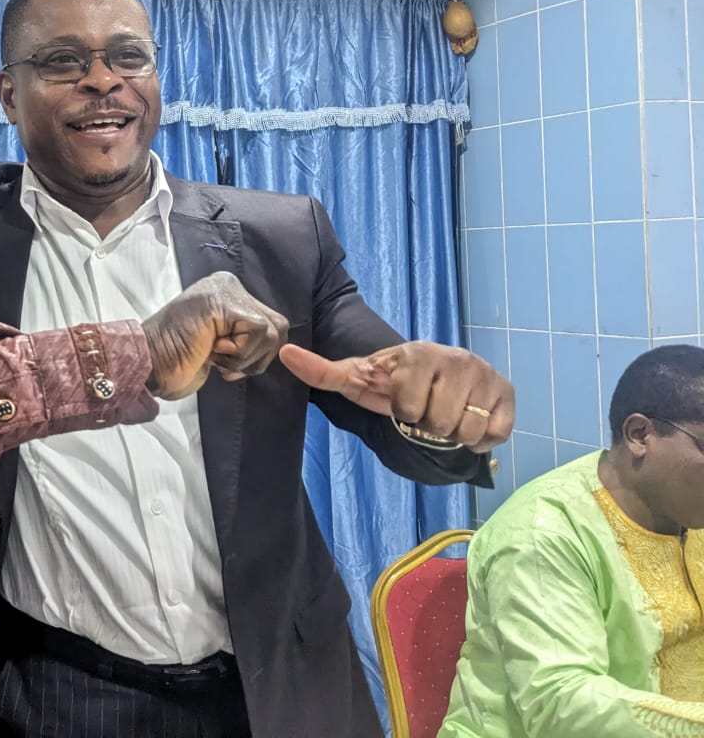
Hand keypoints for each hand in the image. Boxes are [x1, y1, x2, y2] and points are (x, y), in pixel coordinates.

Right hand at [142, 272, 288, 399]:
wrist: (146, 365)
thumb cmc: (175, 360)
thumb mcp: (221, 344)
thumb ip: (245, 337)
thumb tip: (279, 347)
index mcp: (226, 292)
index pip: (270, 324)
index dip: (255, 354)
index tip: (222, 360)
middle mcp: (228, 286)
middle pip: (278, 327)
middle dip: (255, 357)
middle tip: (221, 362)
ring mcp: (224, 291)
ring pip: (271, 331)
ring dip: (245, 358)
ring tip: (214, 355)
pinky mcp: (222, 302)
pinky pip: (259, 331)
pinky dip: (240, 353)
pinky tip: (212, 351)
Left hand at [278, 340, 513, 452]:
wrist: (440, 378)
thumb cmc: (393, 383)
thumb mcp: (358, 379)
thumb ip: (322, 371)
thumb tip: (283, 352)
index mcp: (417, 352)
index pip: (409, 408)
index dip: (403, 413)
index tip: (402, 400)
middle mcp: (457, 357)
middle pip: (440, 424)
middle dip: (429, 425)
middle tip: (426, 410)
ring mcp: (486, 373)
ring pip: (468, 430)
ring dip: (454, 433)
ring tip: (446, 415)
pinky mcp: (508, 392)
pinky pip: (496, 433)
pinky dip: (483, 438)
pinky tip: (471, 421)